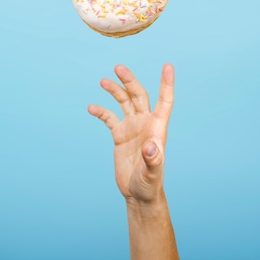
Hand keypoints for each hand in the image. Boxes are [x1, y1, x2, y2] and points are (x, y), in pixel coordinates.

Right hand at [88, 64, 174, 203]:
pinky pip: (110, 118)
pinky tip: (91, 108)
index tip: (168, 66)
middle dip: (129, 81)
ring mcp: (132, 128)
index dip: (166, 83)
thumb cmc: (149, 184)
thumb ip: (153, 159)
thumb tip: (151, 147)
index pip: (164, 101)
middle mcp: (145, 124)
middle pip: (139, 95)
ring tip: (103, 81)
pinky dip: (101, 111)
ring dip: (115, 90)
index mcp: (157, 128)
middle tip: (118, 68)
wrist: (138, 194)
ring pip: (124, 102)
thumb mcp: (152, 173)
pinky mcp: (120, 136)